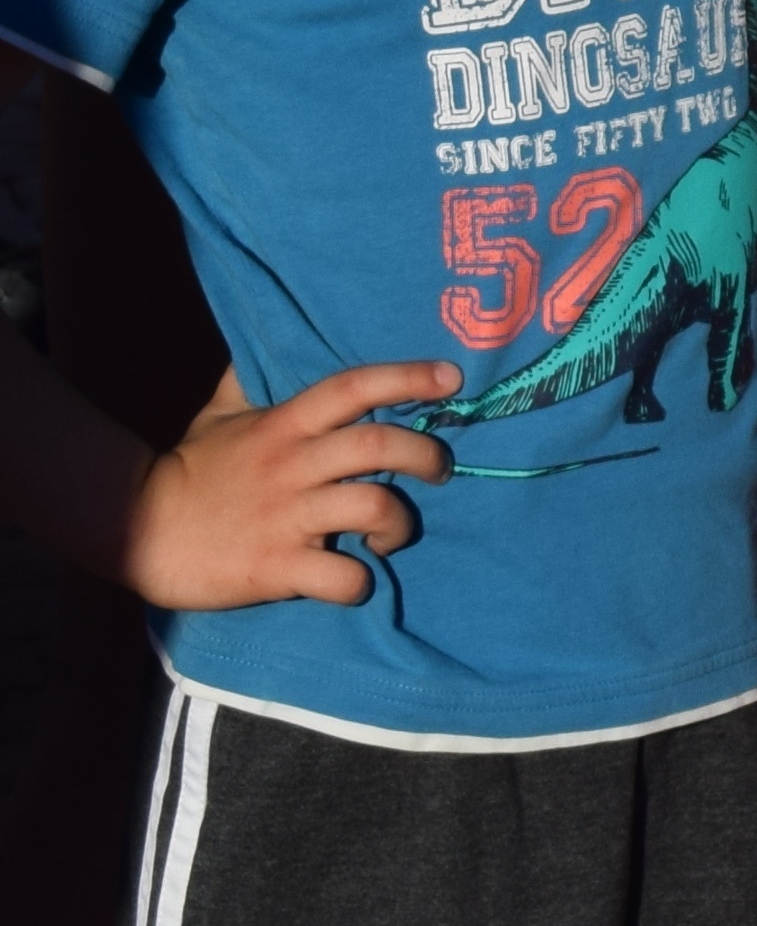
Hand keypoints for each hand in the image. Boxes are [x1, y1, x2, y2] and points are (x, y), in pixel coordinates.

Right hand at [120, 360, 453, 609]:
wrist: (136, 531)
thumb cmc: (190, 472)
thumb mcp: (217, 414)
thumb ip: (249, 379)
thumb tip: (263, 343)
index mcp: (282, 426)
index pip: (353, 387)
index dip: (407, 378)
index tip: (452, 378)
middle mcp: (291, 465)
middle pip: (379, 446)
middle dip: (426, 455)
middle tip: (439, 470)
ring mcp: (285, 517)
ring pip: (373, 507)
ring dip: (400, 522)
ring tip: (392, 534)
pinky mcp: (275, 567)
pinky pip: (340, 576)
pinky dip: (360, 582)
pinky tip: (356, 578)